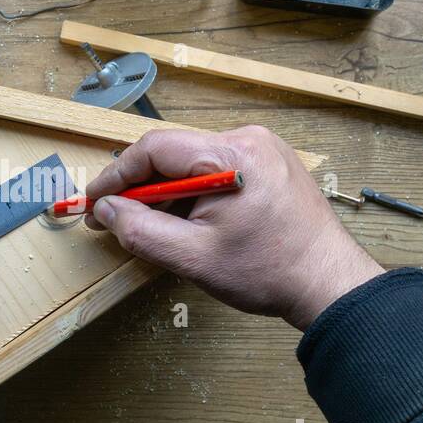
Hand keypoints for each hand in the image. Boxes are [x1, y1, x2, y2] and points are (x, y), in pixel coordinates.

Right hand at [85, 127, 382, 330]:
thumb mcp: (193, 257)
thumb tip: (106, 211)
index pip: (155, 148)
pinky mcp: (271, 164)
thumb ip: (141, 230)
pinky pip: (216, 167)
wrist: (328, 283)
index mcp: (231, 155)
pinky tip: (183, 221)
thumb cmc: (269, 272)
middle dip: (139, 186)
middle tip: (111, 217)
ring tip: (147, 226)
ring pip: (193, 161)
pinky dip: (192, 191)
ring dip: (165, 191)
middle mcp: (248, 140)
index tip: (93, 201)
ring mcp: (263, 149)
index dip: (117, 175)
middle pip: (173, 151)